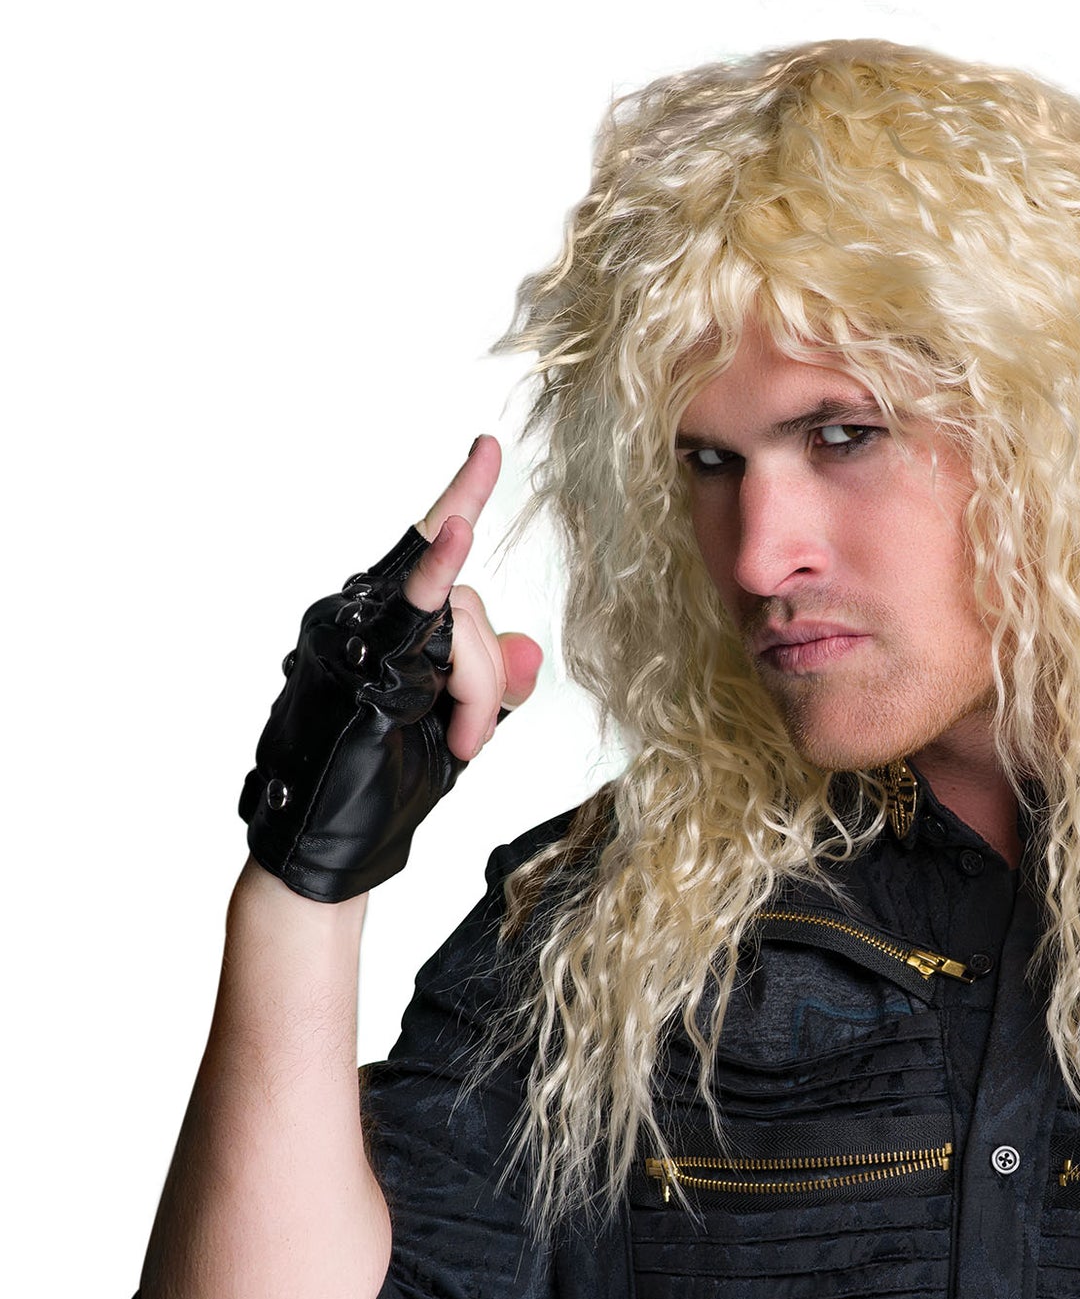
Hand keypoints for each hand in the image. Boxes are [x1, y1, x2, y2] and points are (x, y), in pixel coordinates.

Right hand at [237, 436, 545, 901]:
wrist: (329, 851)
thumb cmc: (380, 790)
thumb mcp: (458, 731)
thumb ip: (492, 686)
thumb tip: (530, 650)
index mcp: (385, 627)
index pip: (437, 558)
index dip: (463, 499)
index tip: (489, 447)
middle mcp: (359, 617)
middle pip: (467, 604)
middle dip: (487, 678)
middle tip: (472, 739)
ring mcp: (349, 634)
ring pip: (459, 621)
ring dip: (473, 694)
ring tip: (455, 744)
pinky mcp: (351, 661)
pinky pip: (412, 612)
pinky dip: (437, 573)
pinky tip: (457, 527)